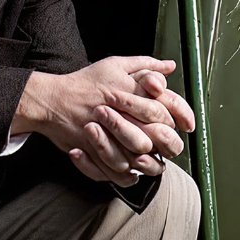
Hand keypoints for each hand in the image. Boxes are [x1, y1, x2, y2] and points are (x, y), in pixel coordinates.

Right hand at [14, 57, 195, 186]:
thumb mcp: (115, 65)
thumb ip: (145, 65)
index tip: (188, 125)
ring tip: (150, 158)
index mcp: (130, 94)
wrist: (52, 101)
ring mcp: (109, 138)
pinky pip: (119, 174)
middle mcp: (122, 117)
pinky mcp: (97, 155)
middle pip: (158, 138)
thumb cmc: (84, 82)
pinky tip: (133, 170)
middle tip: (169, 145)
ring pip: (141, 159)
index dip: (181, 118)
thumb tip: (169, 66)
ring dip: (149, 161)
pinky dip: (129, 175)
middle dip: (168, 143)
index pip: (165, 110)